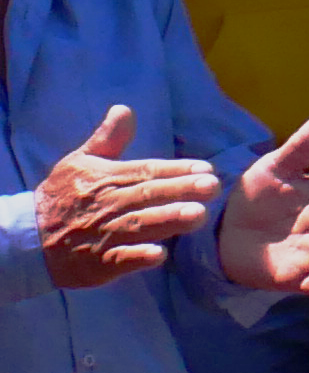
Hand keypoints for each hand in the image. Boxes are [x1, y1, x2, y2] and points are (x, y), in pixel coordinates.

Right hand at [30, 105, 220, 288]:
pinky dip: (139, 258)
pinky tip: (160, 255)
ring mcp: (104, 234)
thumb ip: (108, 139)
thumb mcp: (80, 162)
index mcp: (106, 178)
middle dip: (181, 191)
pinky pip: (120, 259)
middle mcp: (108, 204)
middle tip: (213, 187)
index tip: (206, 169)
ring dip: (168, 220)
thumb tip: (125, 109)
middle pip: (148, 196)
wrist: (31, 237)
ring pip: (139, 226)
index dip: (176, 169)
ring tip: (198, 215)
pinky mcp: (99, 262)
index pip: (146, 171)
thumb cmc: (64, 196)